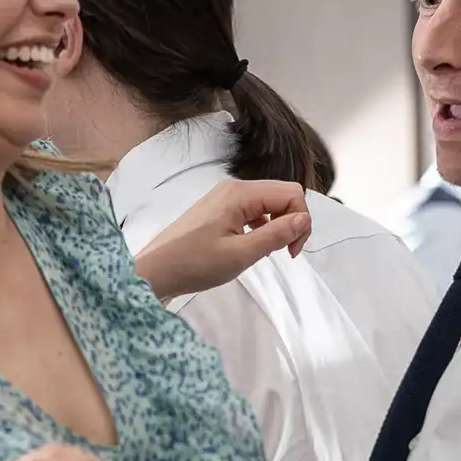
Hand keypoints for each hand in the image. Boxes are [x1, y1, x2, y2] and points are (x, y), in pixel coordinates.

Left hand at [134, 179, 310, 300]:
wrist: (156, 271)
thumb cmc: (194, 264)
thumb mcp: (241, 254)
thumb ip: (276, 234)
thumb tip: (304, 219)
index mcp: (239, 194)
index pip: (291, 193)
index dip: (301, 220)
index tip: (292, 251)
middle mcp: (233, 189)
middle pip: (281, 195)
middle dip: (292, 221)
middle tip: (286, 252)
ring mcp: (224, 198)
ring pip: (267, 203)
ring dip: (278, 225)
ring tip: (269, 252)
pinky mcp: (218, 210)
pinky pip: (252, 211)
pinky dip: (262, 227)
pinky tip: (254, 246)